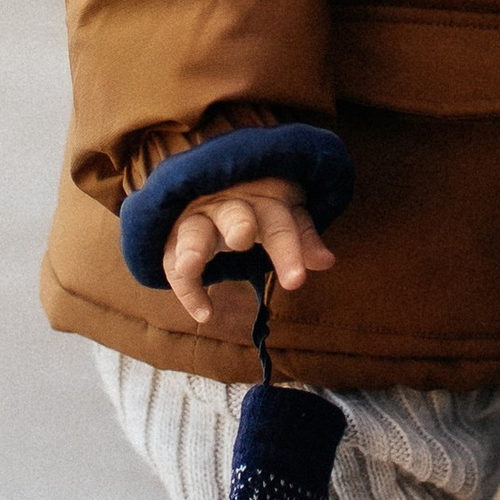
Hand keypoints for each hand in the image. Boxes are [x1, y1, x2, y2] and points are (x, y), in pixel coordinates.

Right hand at [162, 180, 337, 332]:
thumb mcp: (284, 215)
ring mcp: (198, 218)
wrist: (212, 184)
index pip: (279, 222)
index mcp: (262, 199)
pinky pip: (173, 262)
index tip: (295, 281)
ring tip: (189, 266)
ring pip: (193, 231)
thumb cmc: (257, 205)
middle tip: (241, 237)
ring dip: (192, 247)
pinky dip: (186, 289)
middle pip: (234, 215)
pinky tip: (205, 314)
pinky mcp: (174, 237)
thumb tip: (326, 261)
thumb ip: (302, 237)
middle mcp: (228, 205)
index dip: (288, 249)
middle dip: (238, 223)